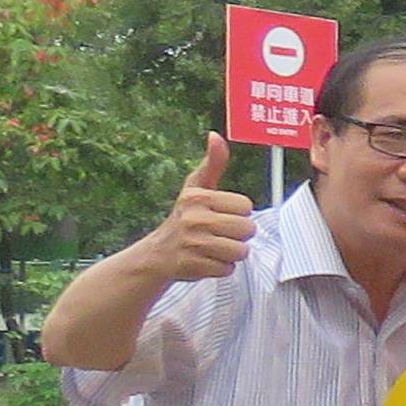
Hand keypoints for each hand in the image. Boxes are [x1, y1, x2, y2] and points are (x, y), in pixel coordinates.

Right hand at [146, 133, 255, 285]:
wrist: (158, 255)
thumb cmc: (184, 217)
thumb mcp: (196, 188)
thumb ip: (212, 163)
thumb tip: (216, 136)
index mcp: (198, 197)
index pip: (246, 206)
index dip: (238, 212)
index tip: (221, 214)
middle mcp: (194, 219)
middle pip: (247, 229)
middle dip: (238, 234)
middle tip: (218, 233)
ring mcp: (193, 244)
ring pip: (241, 251)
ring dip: (231, 253)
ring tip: (213, 247)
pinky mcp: (194, 266)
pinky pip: (228, 269)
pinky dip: (220, 268)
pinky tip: (206, 260)